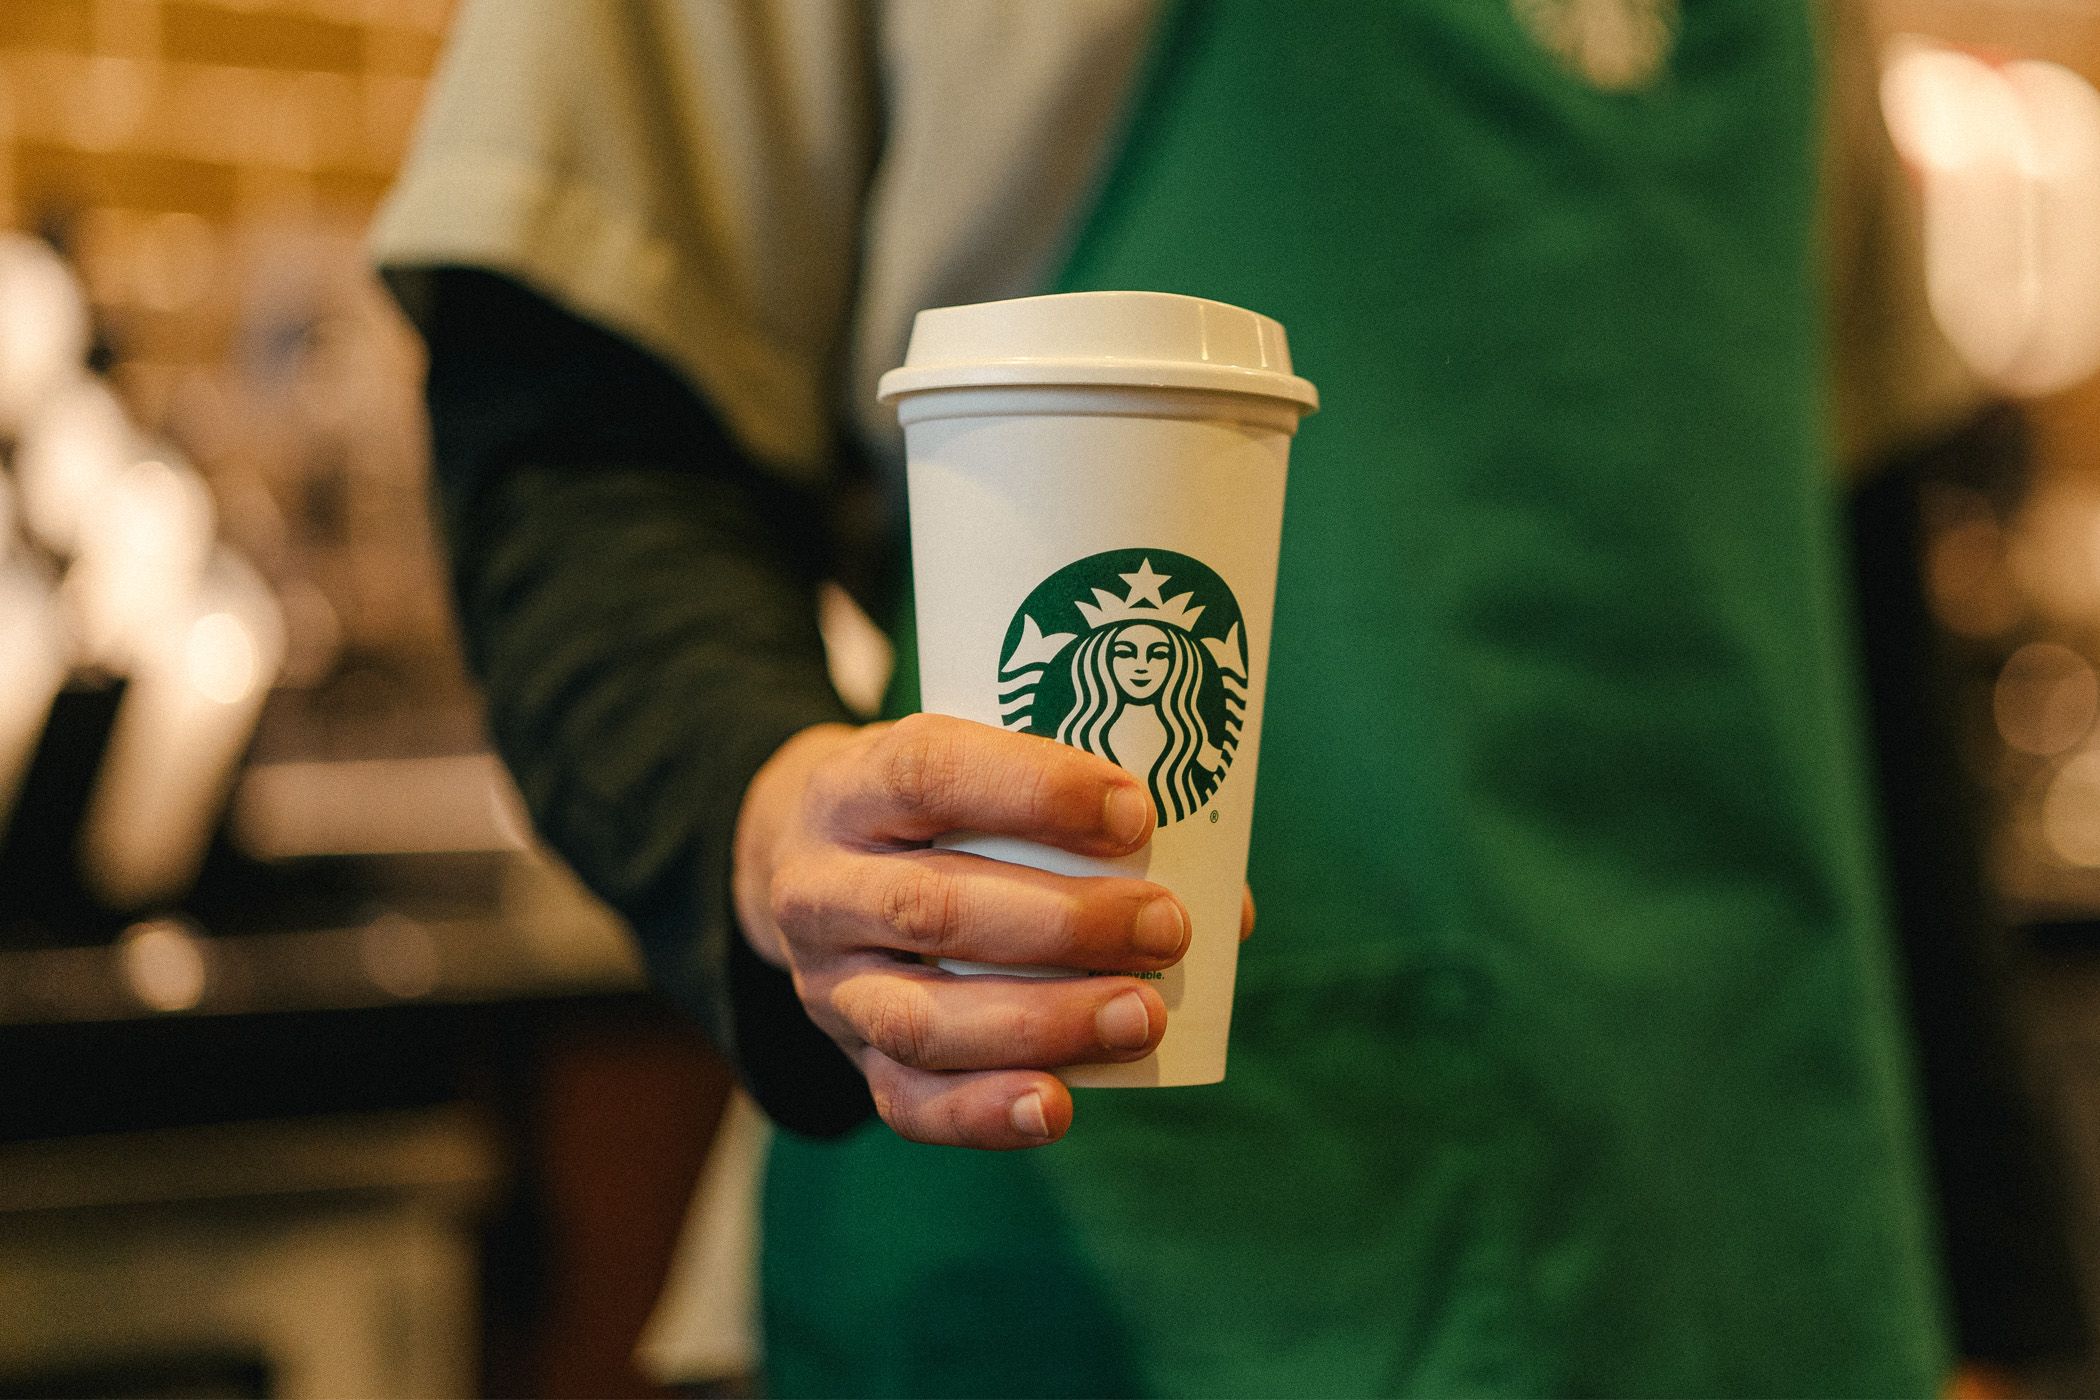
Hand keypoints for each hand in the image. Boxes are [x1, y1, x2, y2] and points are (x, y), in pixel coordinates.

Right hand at [733, 713, 1189, 1148]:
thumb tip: (1227, 902)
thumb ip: (1072, 814)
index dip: (1034, 790)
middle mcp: (821, 887)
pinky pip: (907, 1102)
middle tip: (1167, 928)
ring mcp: (829, 982)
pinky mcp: (851, 1056)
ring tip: (1145, 1016)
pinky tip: (1059, 1107)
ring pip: (924, 1018)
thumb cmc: (930, 808)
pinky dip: (985, 1113)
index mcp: (852, 787)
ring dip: (1045, 1023)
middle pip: (932, 909)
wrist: (797, 861)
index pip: (928, 773)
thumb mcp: (968, 769)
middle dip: (1065, 925)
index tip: (1135, 811)